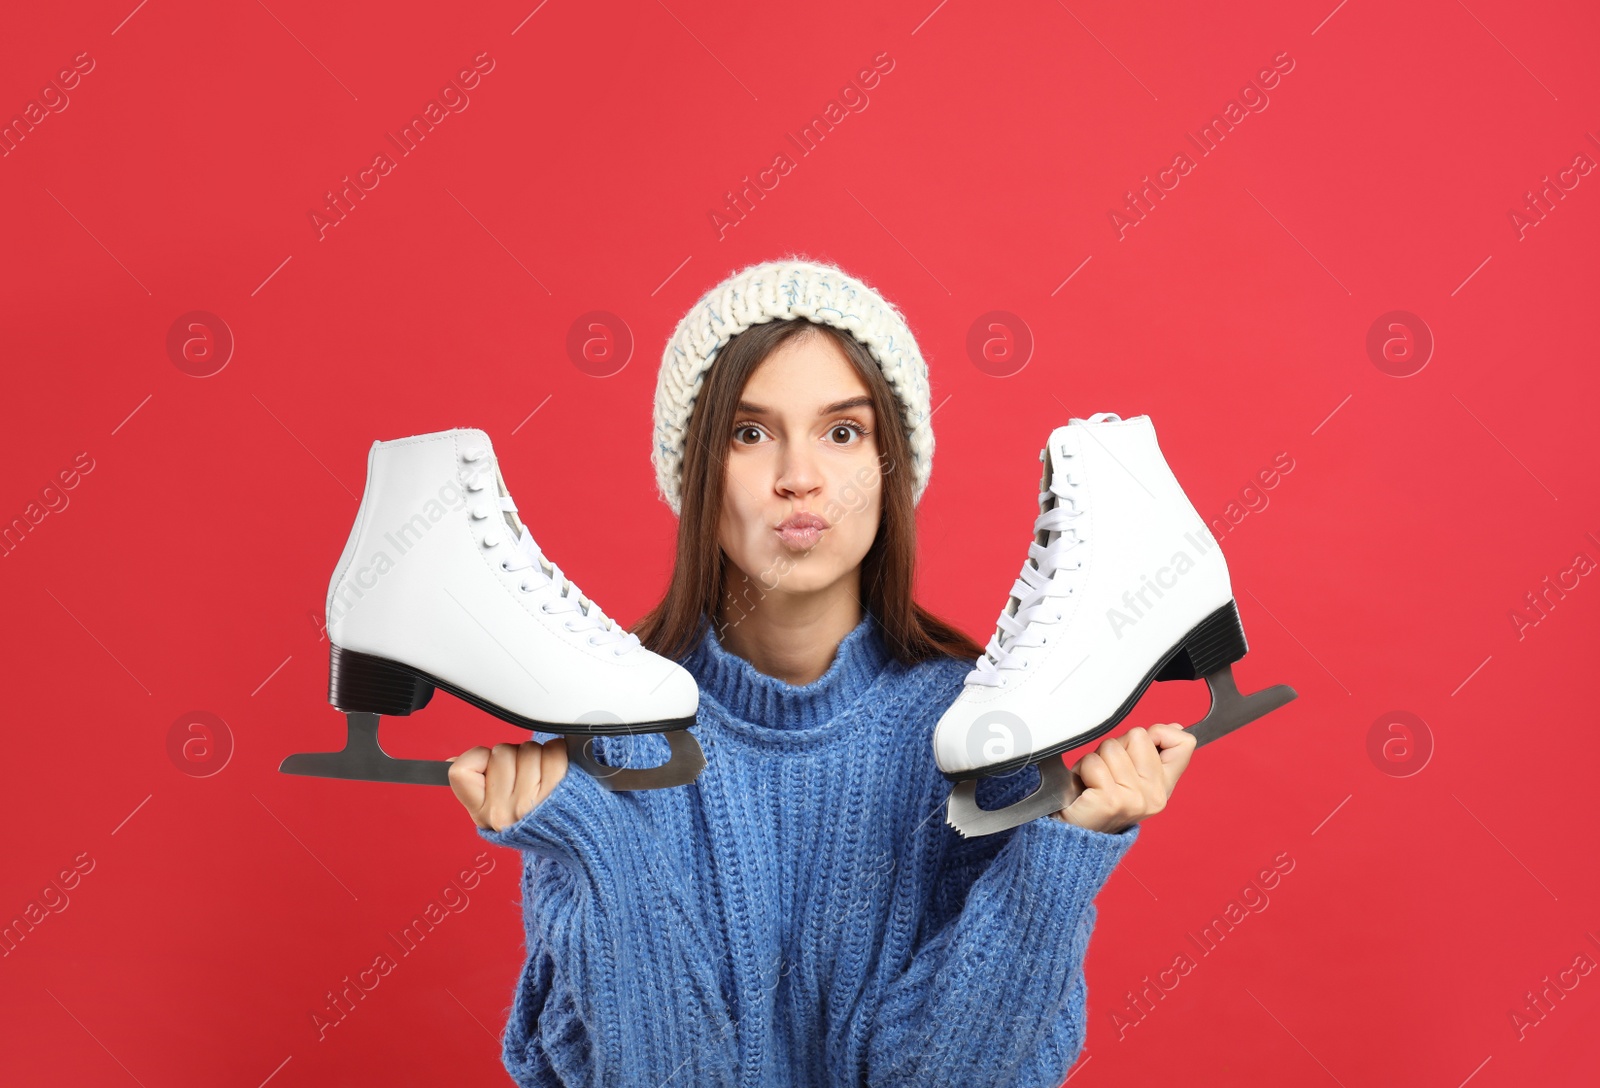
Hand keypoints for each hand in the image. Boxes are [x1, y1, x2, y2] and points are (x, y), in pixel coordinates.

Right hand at [447, 739, 568, 831]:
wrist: (569, 836)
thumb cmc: (531, 816)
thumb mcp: (494, 808)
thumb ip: (475, 784)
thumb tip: (450, 762)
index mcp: (482, 813)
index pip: (460, 771)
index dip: (478, 759)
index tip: (490, 768)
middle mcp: (503, 812)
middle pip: (501, 752)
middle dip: (514, 756)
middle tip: (525, 776)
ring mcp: (529, 803)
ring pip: (527, 749)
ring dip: (538, 755)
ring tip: (541, 776)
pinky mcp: (556, 791)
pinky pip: (553, 752)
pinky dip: (557, 752)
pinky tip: (556, 769)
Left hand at [1052, 724, 1195, 833]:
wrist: (1076, 837)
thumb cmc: (1099, 799)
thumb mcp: (1132, 776)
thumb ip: (1152, 753)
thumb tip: (1176, 728)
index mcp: (1164, 787)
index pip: (1184, 744)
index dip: (1160, 734)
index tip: (1138, 750)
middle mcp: (1156, 795)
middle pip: (1138, 735)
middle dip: (1117, 746)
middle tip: (1108, 772)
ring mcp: (1135, 800)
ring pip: (1112, 746)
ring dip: (1096, 759)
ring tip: (1094, 781)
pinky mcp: (1112, 801)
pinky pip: (1094, 762)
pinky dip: (1083, 769)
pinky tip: (1086, 788)